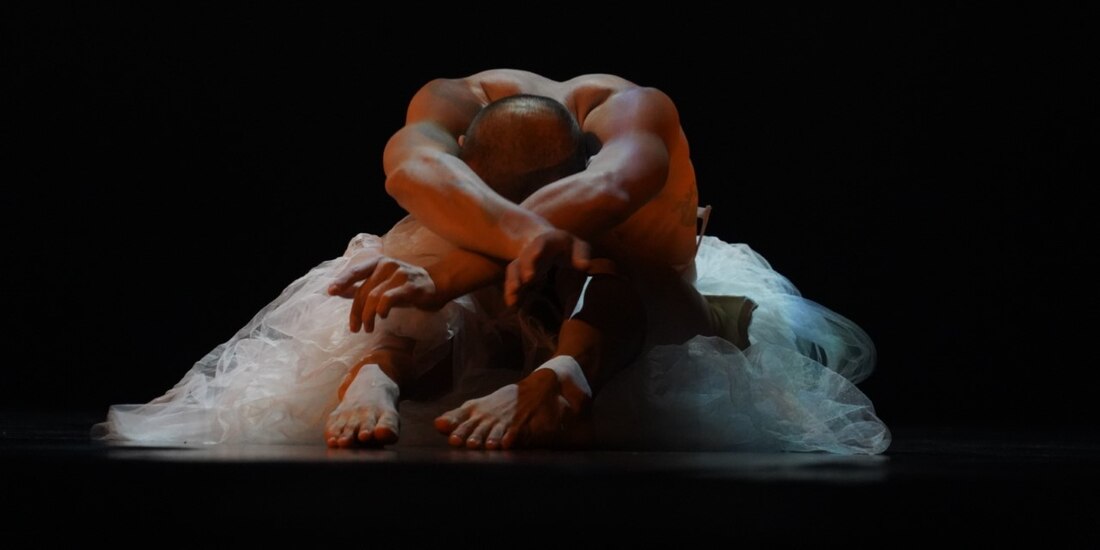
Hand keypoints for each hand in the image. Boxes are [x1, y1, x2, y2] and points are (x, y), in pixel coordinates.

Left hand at [328, 256, 442, 332]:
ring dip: (367, 316)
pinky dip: (381, 309)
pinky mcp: (410, 287)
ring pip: (374, 296)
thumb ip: (361, 287)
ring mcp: (399, 275)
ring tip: (367, 329)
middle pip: (363, 290)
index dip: (342, 280)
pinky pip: (389, 299)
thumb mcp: (382, 283)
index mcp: (378, 263)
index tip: (330, 291)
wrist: (437, 284)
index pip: (356, 270)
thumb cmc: (406, 285)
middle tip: (354, 328)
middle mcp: (387, 265)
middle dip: (356, 312)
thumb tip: (337, 291)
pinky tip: (382, 317)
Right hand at [504, 228, 590, 306]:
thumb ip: (581, 254)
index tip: (537, 255)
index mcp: (547, 242)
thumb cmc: (566, 247)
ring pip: (514, 269)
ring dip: (513, 282)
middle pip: (525, 257)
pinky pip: (512, 283)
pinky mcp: (520, 276)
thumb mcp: (577, 246)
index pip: (541, 243)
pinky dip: (511, 293)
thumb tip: (585, 266)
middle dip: (526, 266)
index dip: (538, 249)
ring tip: (514, 297)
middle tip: (528, 278)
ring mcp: (523, 263)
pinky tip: (512, 306)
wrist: (546, 243)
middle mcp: (531, 251)